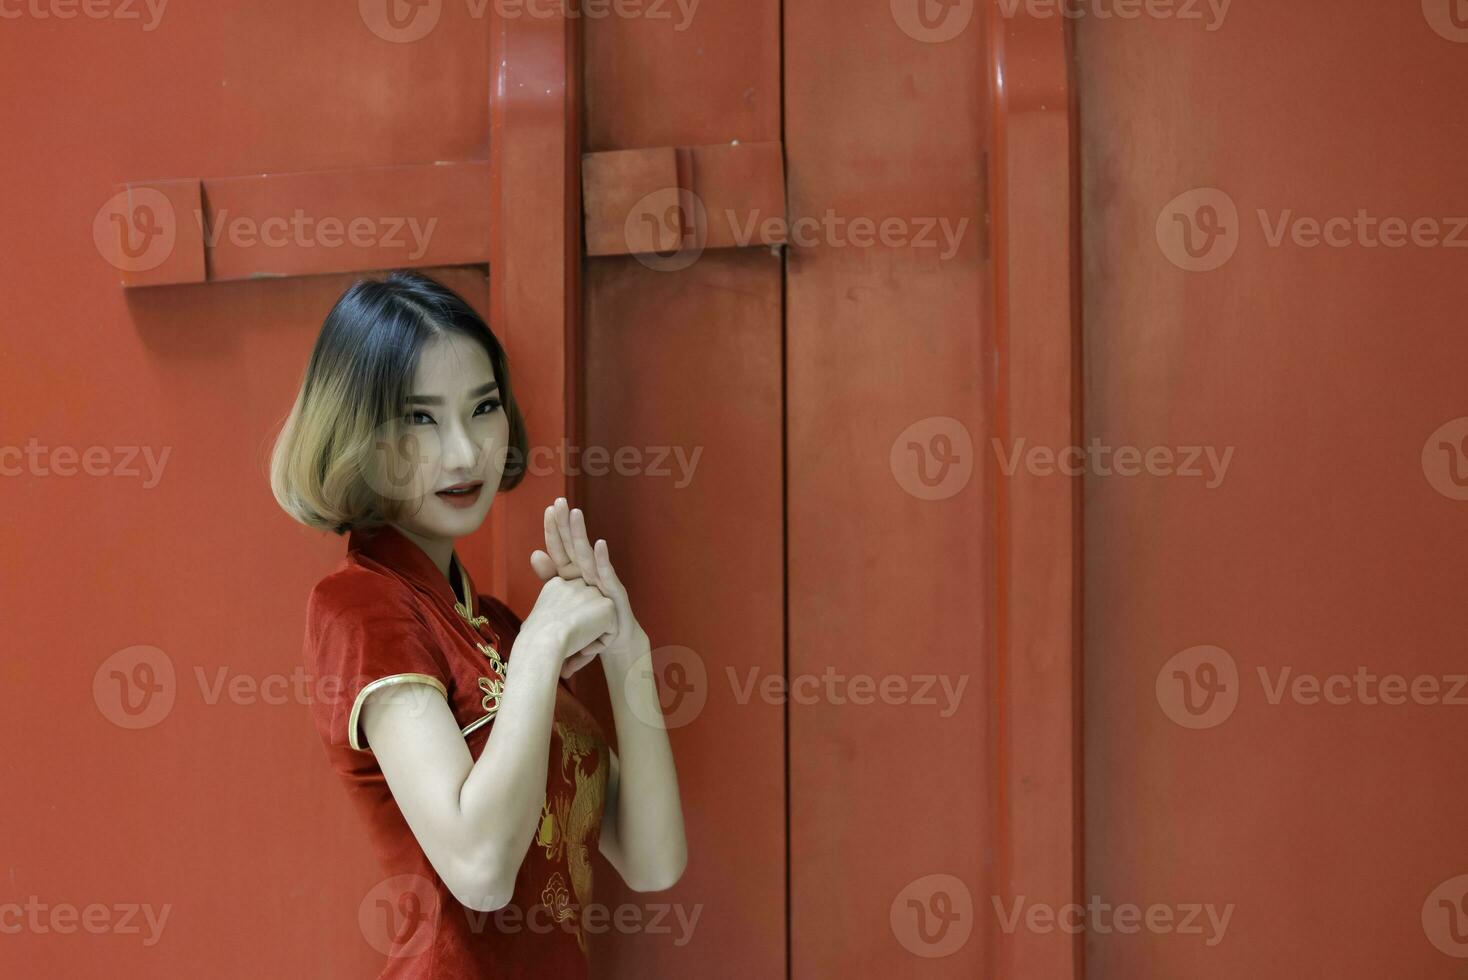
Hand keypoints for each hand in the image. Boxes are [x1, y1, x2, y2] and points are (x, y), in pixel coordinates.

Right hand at [520, 575, 616, 673]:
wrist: (543, 641)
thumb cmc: (533, 639)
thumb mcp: (534, 621)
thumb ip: (548, 618)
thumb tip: (547, 628)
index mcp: (557, 585)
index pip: (573, 606)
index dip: (569, 626)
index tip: (557, 638)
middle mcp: (576, 583)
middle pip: (589, 613)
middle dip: (584, 631)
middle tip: (568, 646)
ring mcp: (593, 592)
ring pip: (601, 622)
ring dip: (591, 639)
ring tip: (575, 648)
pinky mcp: (608, 605)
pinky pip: (612, 631)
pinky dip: (600, 644)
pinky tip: (584, 647)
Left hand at [530, 497, 648, 678]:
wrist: (613, 642)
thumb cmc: (587, 622)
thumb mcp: (564, 601)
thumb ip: (550, 578)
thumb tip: (535, 553)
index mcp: (574, 574)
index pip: (560, 549)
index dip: (554, 530)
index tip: (548, 508)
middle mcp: (589, 573)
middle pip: (574, 546)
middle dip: (566, 524)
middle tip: (560, 502)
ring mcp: (603, 582)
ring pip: (588, 556)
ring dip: (581, 535)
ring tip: (576, 515)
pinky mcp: (615, 595)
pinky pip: (607, 577)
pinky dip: (603, 561)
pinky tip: (599, 545)